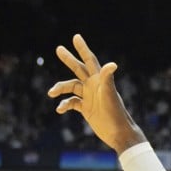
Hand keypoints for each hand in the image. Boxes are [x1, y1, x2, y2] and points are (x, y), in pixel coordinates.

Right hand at [47, 34, 144, 152]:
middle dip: (69, 59)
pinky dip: (64, 105)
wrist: (119, 134)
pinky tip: (60, 109)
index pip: (90, 61)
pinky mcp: (87, 109)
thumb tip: (112, 64)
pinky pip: (71, 103)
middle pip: (78, 69)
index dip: (83, 49)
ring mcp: (90, 97)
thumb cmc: (116, 114)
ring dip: (60, 88)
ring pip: (71, 87)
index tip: (76, 36)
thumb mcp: (110, 95)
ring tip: (51, 93)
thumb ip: (108, 79)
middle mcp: (94, 86)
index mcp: (100, 80)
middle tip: (59, 48)